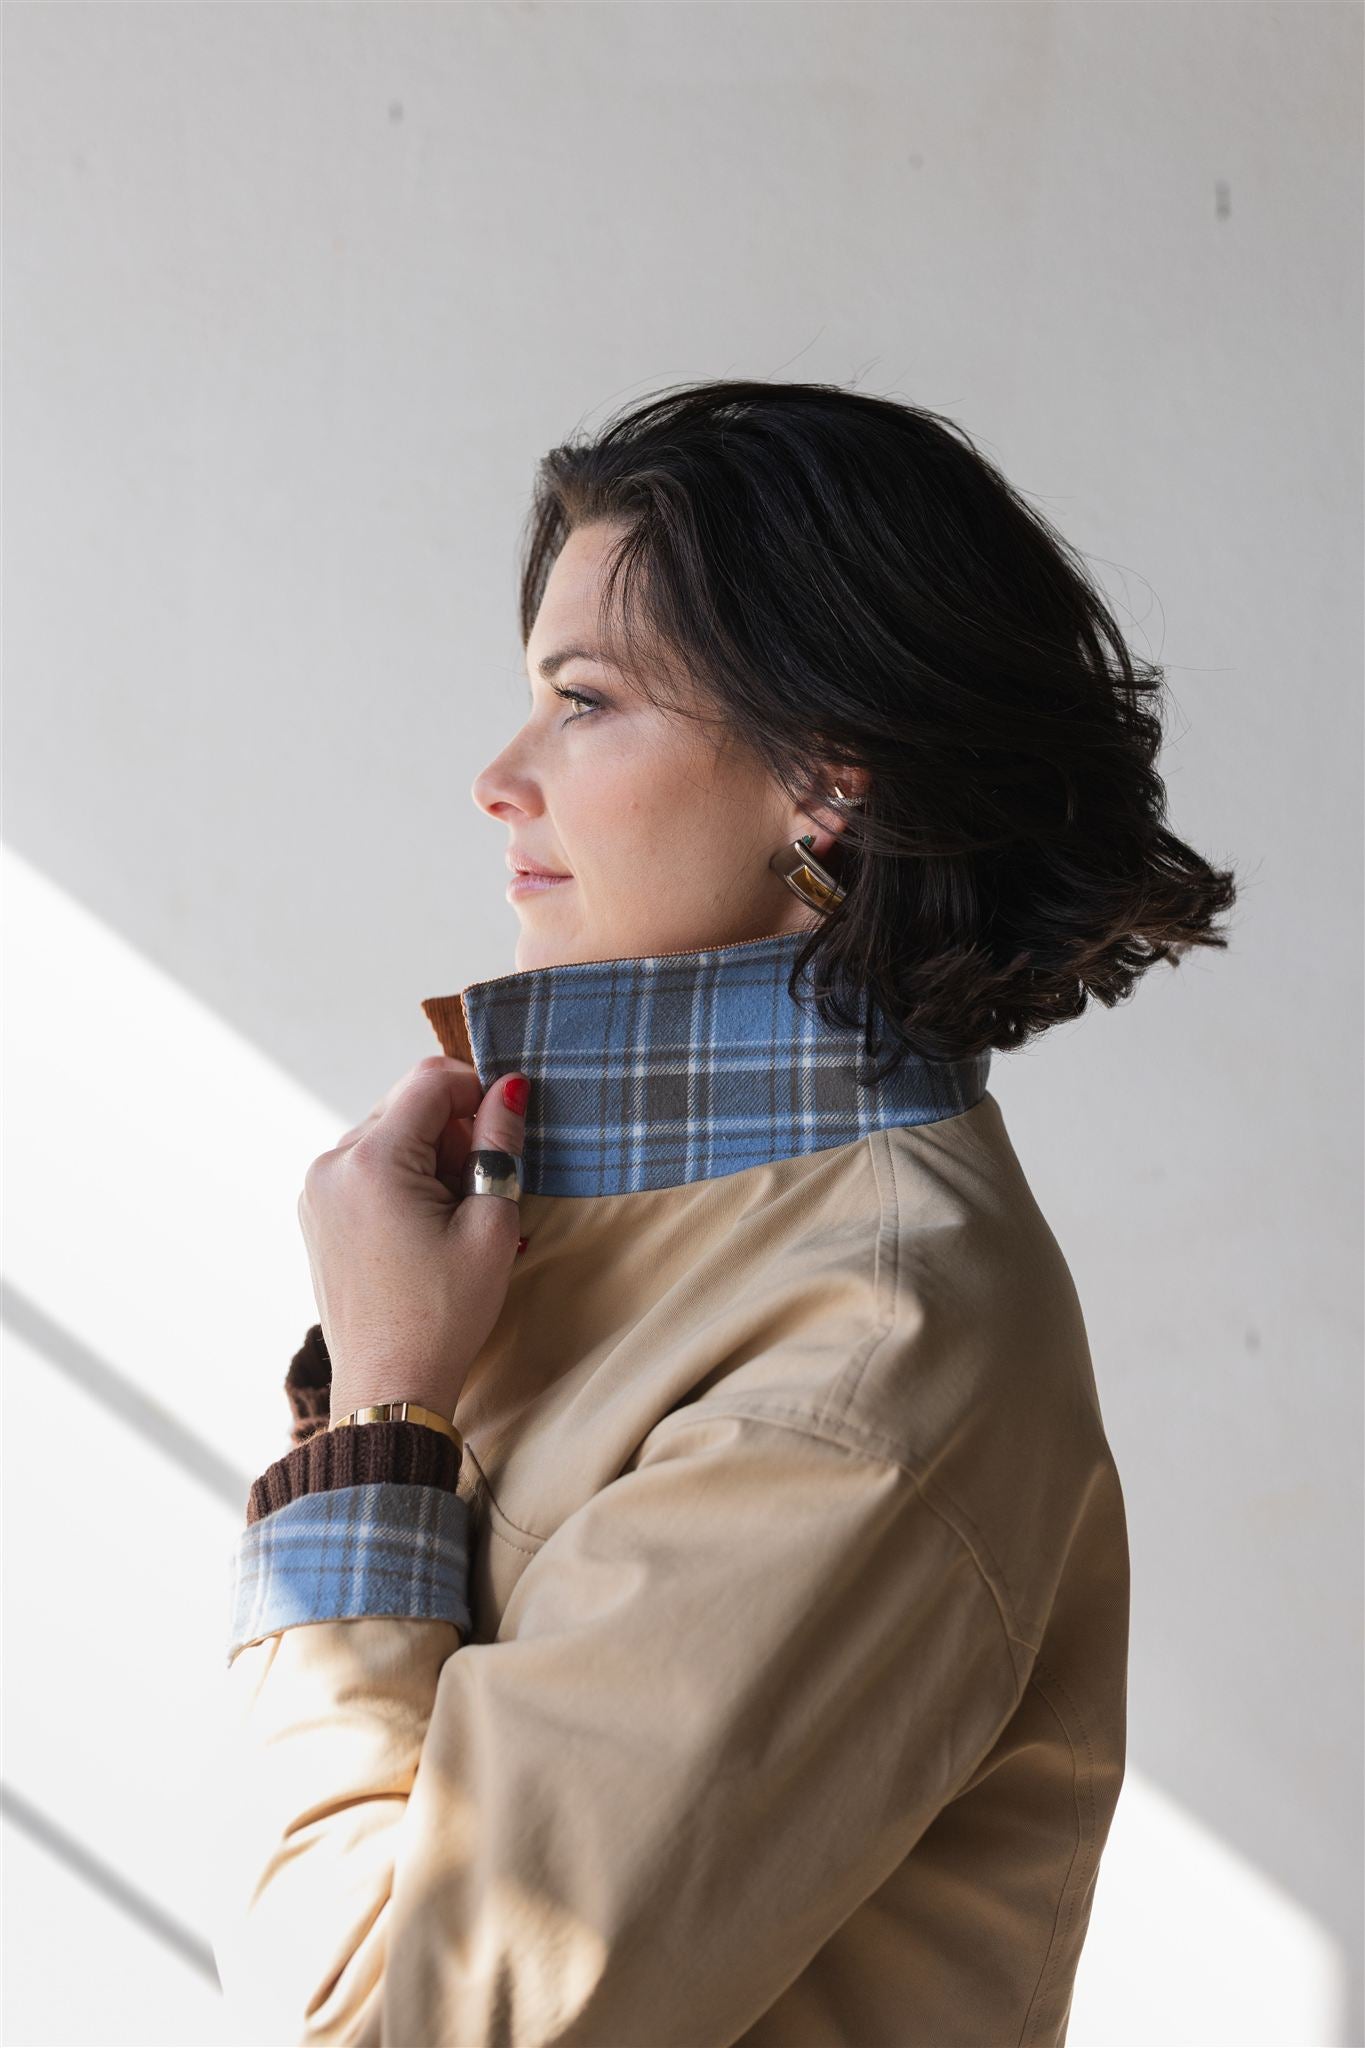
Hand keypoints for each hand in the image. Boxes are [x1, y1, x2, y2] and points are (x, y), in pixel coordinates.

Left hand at [296, 1055, 528, 1419]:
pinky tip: (421, 1225)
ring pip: (388, 1132)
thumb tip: (511, 1087)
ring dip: (427, 1154)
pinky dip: (401, 1175)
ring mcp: (316, 1187)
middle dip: (452, 1130)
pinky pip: (366, 1164)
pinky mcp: (315, 1209)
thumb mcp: (490, 1225)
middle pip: (407, 1103)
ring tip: (450, 1216)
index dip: (479, 1092)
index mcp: (372, 1161)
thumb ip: (499, 1144)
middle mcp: (332, 1163)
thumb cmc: (444, 1314)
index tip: (504, 1131)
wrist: (389, 1385)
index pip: (432, 1080)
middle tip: (476, 1190)